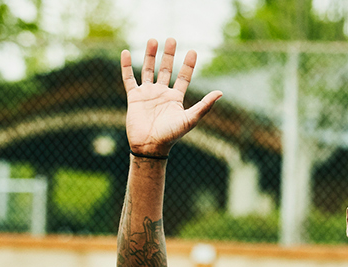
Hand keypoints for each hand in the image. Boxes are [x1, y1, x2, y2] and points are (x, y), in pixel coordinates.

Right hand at [122, 38, 221, 155]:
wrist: (150, 147)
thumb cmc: (171, 135)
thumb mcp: (190, 119)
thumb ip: (204, 105)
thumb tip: (221, 92)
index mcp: (176, 98)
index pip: (183, 77)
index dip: (188, 65)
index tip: (193, 51)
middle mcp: (162, 93)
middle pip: (166, 69)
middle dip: (169, 54)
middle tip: (172, 39)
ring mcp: (147, 94)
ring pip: (148, 70)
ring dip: (150, 55)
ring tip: (152, 40)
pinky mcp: (134, 97)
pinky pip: (129, 78)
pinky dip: (126, 66)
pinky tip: (126, 52)